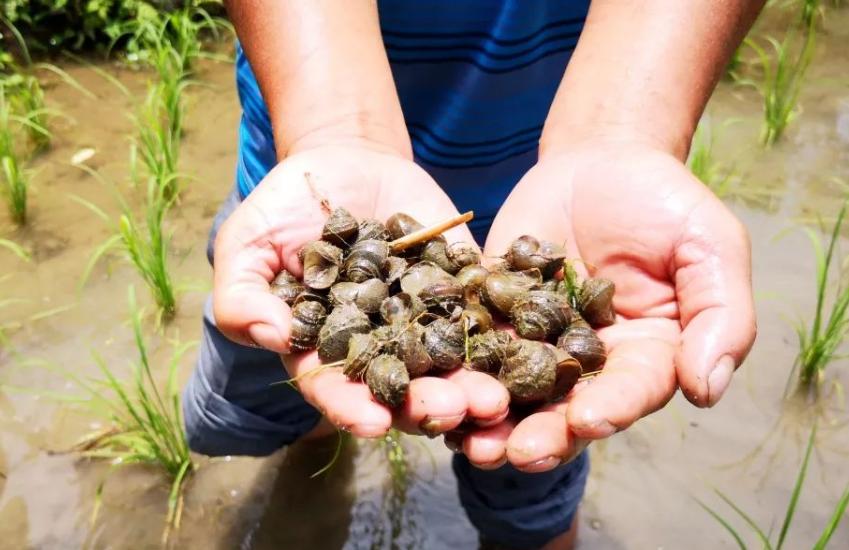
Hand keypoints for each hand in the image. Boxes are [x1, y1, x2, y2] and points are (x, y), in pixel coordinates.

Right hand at [212, 144, 508, 439]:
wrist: (345, 159)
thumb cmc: (284, 207)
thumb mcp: (247, 244)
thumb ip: (244, 295)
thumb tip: (272, 336)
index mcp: (326, 349)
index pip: (337, 390)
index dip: (353, 408)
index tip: (374, 424)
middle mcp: (380, 344)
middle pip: (405, 388)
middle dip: (430, 405)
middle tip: (455, 411)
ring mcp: (425, 318)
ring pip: (452, 363)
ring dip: (475, 384)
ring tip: (496, 397)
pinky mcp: (461, 287)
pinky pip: (484, 312)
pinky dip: (503, 331)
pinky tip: (524, 346)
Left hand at [459, 140, 755, 471]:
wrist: (602, 158)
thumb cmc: (666, 202)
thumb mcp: (711, 247)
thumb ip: (719, 317)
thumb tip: (706, 391)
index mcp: (646, 356)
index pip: (630, 391)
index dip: (611, 408)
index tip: (588, 420)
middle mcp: (588, 362)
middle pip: (565, 408)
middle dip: (541, 433)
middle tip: (514, 453)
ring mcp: (536, 341)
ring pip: (513, 390)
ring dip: (490, 418)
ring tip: (467, 440)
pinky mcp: (495, 314)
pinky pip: (472, 345)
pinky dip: (454, 368)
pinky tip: (433, 387)